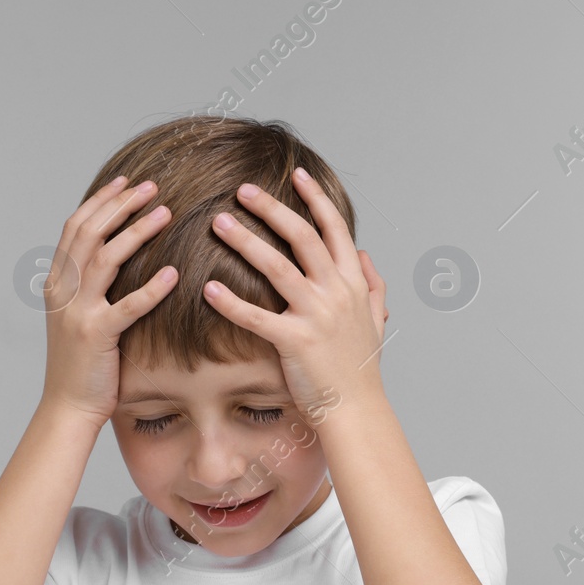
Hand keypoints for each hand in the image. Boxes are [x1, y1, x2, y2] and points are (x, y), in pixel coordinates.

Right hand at [39, 177, 177, 424]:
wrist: (68, 406)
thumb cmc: (82, 362)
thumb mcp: (77, 314)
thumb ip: (88, 284)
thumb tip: (113, 253)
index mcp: (57, 282)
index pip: (75, 227)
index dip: (101, 200)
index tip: (127, 182)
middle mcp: (62, 291)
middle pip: (90, 232)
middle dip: (121, 205)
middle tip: (152, 186)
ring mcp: (77, 313)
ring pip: (105, 259)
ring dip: (137, 231)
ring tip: (165, 212)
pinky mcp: (97, 336)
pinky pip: (127, 307)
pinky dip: (151, 287)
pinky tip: (174, 273)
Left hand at [200, 169, 388, 423]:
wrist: (357, 410)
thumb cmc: (361, 368)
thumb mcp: (375, 320)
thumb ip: (373, 284)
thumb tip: (366, 255)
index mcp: (353, 283)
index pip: (334, 229)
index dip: (315, 199)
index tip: (296, 174)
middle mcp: (336, 292)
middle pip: (301, 237)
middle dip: (272, 208)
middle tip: (242, 190)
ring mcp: (316, 315)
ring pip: (277, 267)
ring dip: (245, 241)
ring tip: (219, 222)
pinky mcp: (295, 341)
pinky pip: (256, 316)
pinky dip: (231, 302)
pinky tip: (207, 288)